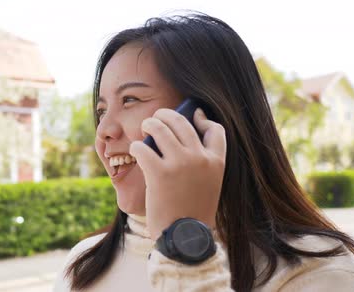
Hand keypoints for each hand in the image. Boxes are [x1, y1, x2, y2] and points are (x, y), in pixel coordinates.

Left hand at [129, 108, 226, 240]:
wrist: (185, 237)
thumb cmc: (193, 212)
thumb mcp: (209, 185)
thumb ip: (203, 163)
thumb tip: (183, 140)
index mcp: (216, 162)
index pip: (215, 129)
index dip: (203, 119)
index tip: (194, 115)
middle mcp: (200, 158)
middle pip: (181, 122)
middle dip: (166, 114)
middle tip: (157, 117)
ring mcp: (180, 164)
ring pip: (160, 128)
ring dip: (149, 124)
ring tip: (145, 127)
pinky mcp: (159, 173)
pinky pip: (143, 148)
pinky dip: (137, 146)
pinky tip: (136, 150)